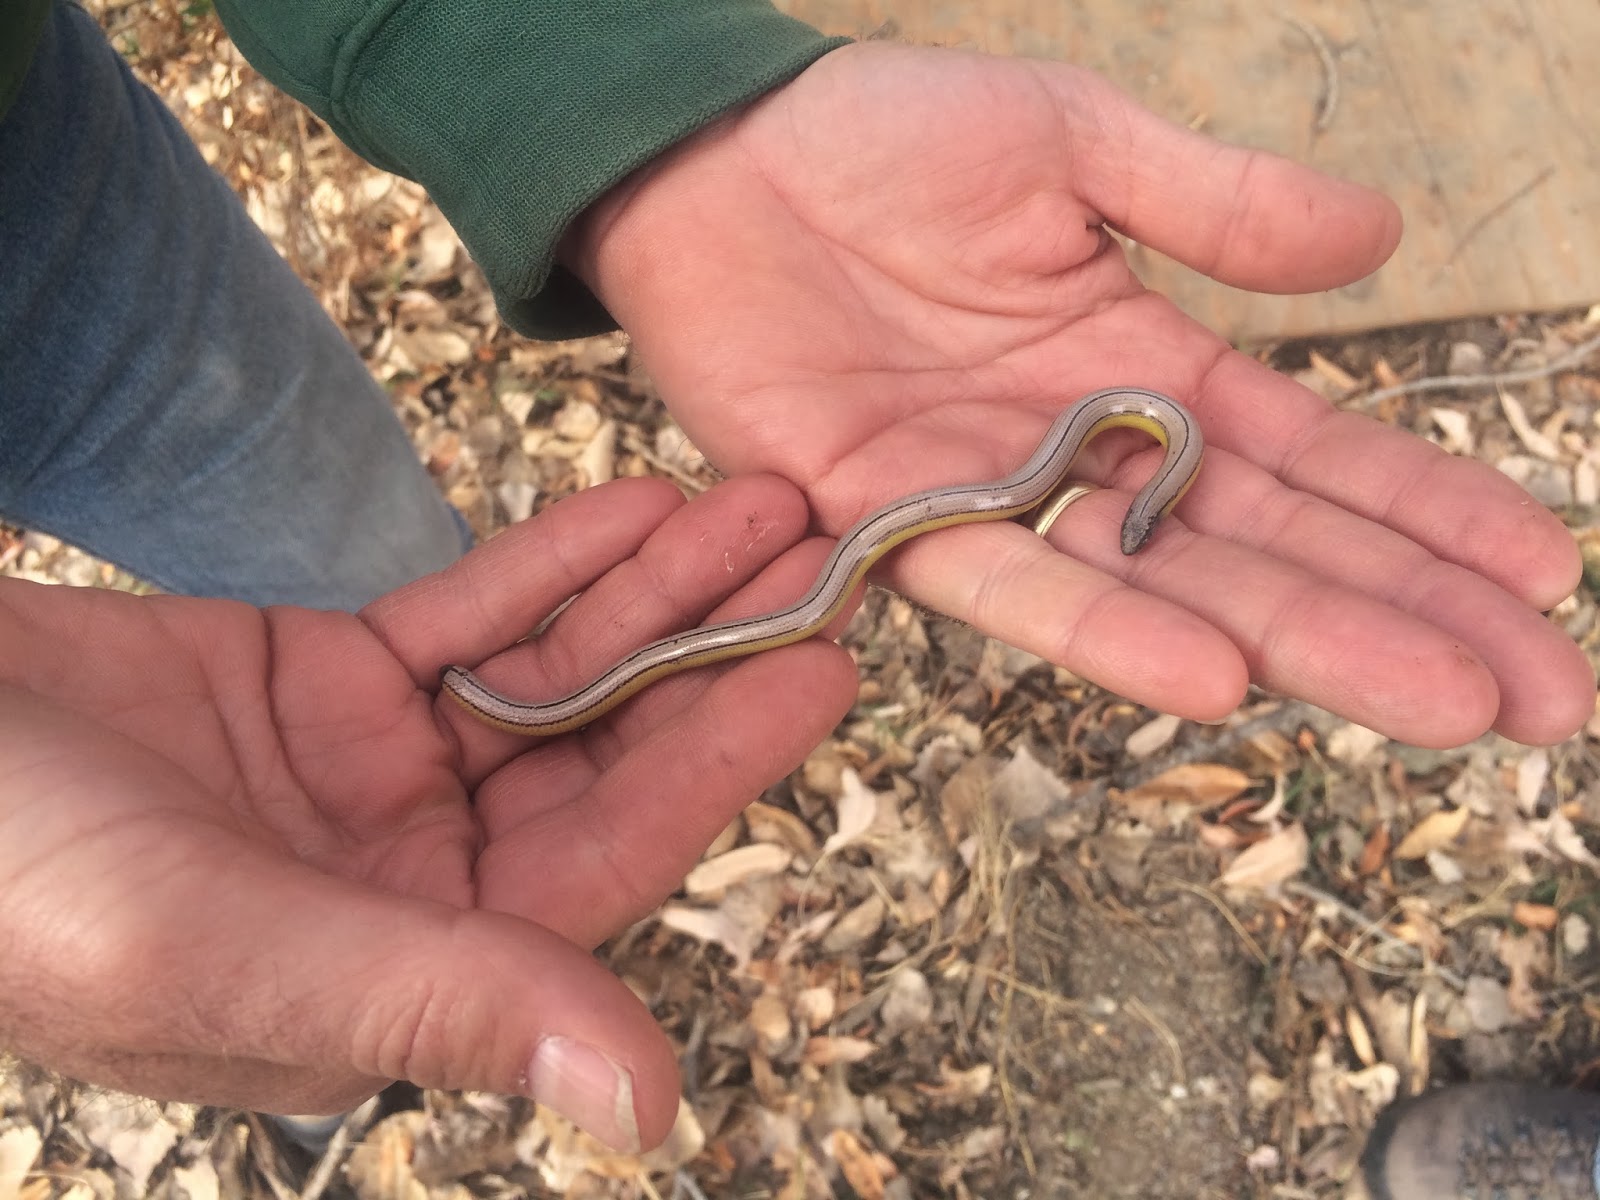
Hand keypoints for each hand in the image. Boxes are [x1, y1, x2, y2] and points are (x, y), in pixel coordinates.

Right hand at [0, 476, 854, 1149]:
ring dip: (652, 591)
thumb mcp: (230, 950)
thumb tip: (654, 1108)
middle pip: (604, 751)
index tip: (826, 667)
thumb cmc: (13, 884)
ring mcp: (375, 773)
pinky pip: (465, 616)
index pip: (610, 855)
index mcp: (414, 967)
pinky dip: (548, 564)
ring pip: (551, 673)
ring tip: (756, 506)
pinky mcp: (324, 682)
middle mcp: (415, 876)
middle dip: (711, 651)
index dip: (722, 758)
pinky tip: (639, 508)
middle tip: (824, 555)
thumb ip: (447, 1007)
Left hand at [567, 41, 1592, 747]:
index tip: (1546, 575)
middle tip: (1542, 702)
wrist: (718, 159)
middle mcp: (1086, 458)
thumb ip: (1213, 201)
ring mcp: (994, 497)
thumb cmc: (884, 141)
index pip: (1314, 462)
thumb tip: (1379, 238)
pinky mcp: (886, 520)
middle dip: (1407, 619)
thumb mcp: (1073, 141)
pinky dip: (1110, 629)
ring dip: (1304, 647)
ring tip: (1436, 705)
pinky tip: (1215, 678)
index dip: (1428, 519)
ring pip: (1170, 589)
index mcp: (1145, 372)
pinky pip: (1011, 584)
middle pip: (1269, 552)